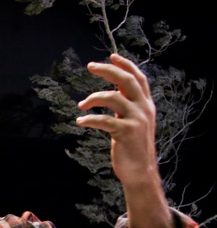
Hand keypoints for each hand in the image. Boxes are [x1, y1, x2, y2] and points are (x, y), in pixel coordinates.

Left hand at [76, 54, 171, 227]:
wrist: (140, 171)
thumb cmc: (132, 147)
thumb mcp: (134, 122)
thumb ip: (127, 107)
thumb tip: (114, 92)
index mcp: (146, 105)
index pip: (139, 78)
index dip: (126, 65)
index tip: (112, 55)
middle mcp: (144, 109)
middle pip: (127, 81)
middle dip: (108, 70)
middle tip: (90, 66)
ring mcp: (136, 120)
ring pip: (113, 97)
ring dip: (93, 98)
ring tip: (81, 104)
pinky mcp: (126, 132)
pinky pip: (103, 121)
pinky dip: (89, 119)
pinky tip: (80, 122)